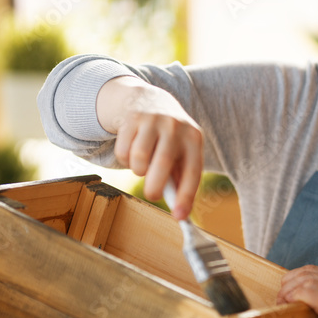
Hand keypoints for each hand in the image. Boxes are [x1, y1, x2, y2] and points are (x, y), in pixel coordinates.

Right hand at [96, 76, 202, 218]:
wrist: (149, 100)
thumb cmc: (170, 138)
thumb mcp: (182, 152)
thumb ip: (181, 179)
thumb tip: (180, 212)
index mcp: (194, 138)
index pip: (193, 171)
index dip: (186, 196)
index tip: (179, 217)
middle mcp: (175, 126)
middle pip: (162, 164)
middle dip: (155, 188)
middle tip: (152, 195)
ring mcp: (153, 120)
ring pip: (138, 160)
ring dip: (138, 170)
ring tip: (143, 164)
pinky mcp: (131, 119)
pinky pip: (123, 151)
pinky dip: (125, 159)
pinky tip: (132, 148)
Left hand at [277, 265, 317, 317]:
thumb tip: (304, 302)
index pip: (314, 270)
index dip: (294, 277)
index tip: (285, 292)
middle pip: (308, 274)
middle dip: (288, 284)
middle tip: (280, 300)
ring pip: (310, 283)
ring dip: (290, 292)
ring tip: (283, 305)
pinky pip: (317, 297)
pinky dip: (300, 297)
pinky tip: (292, 305)